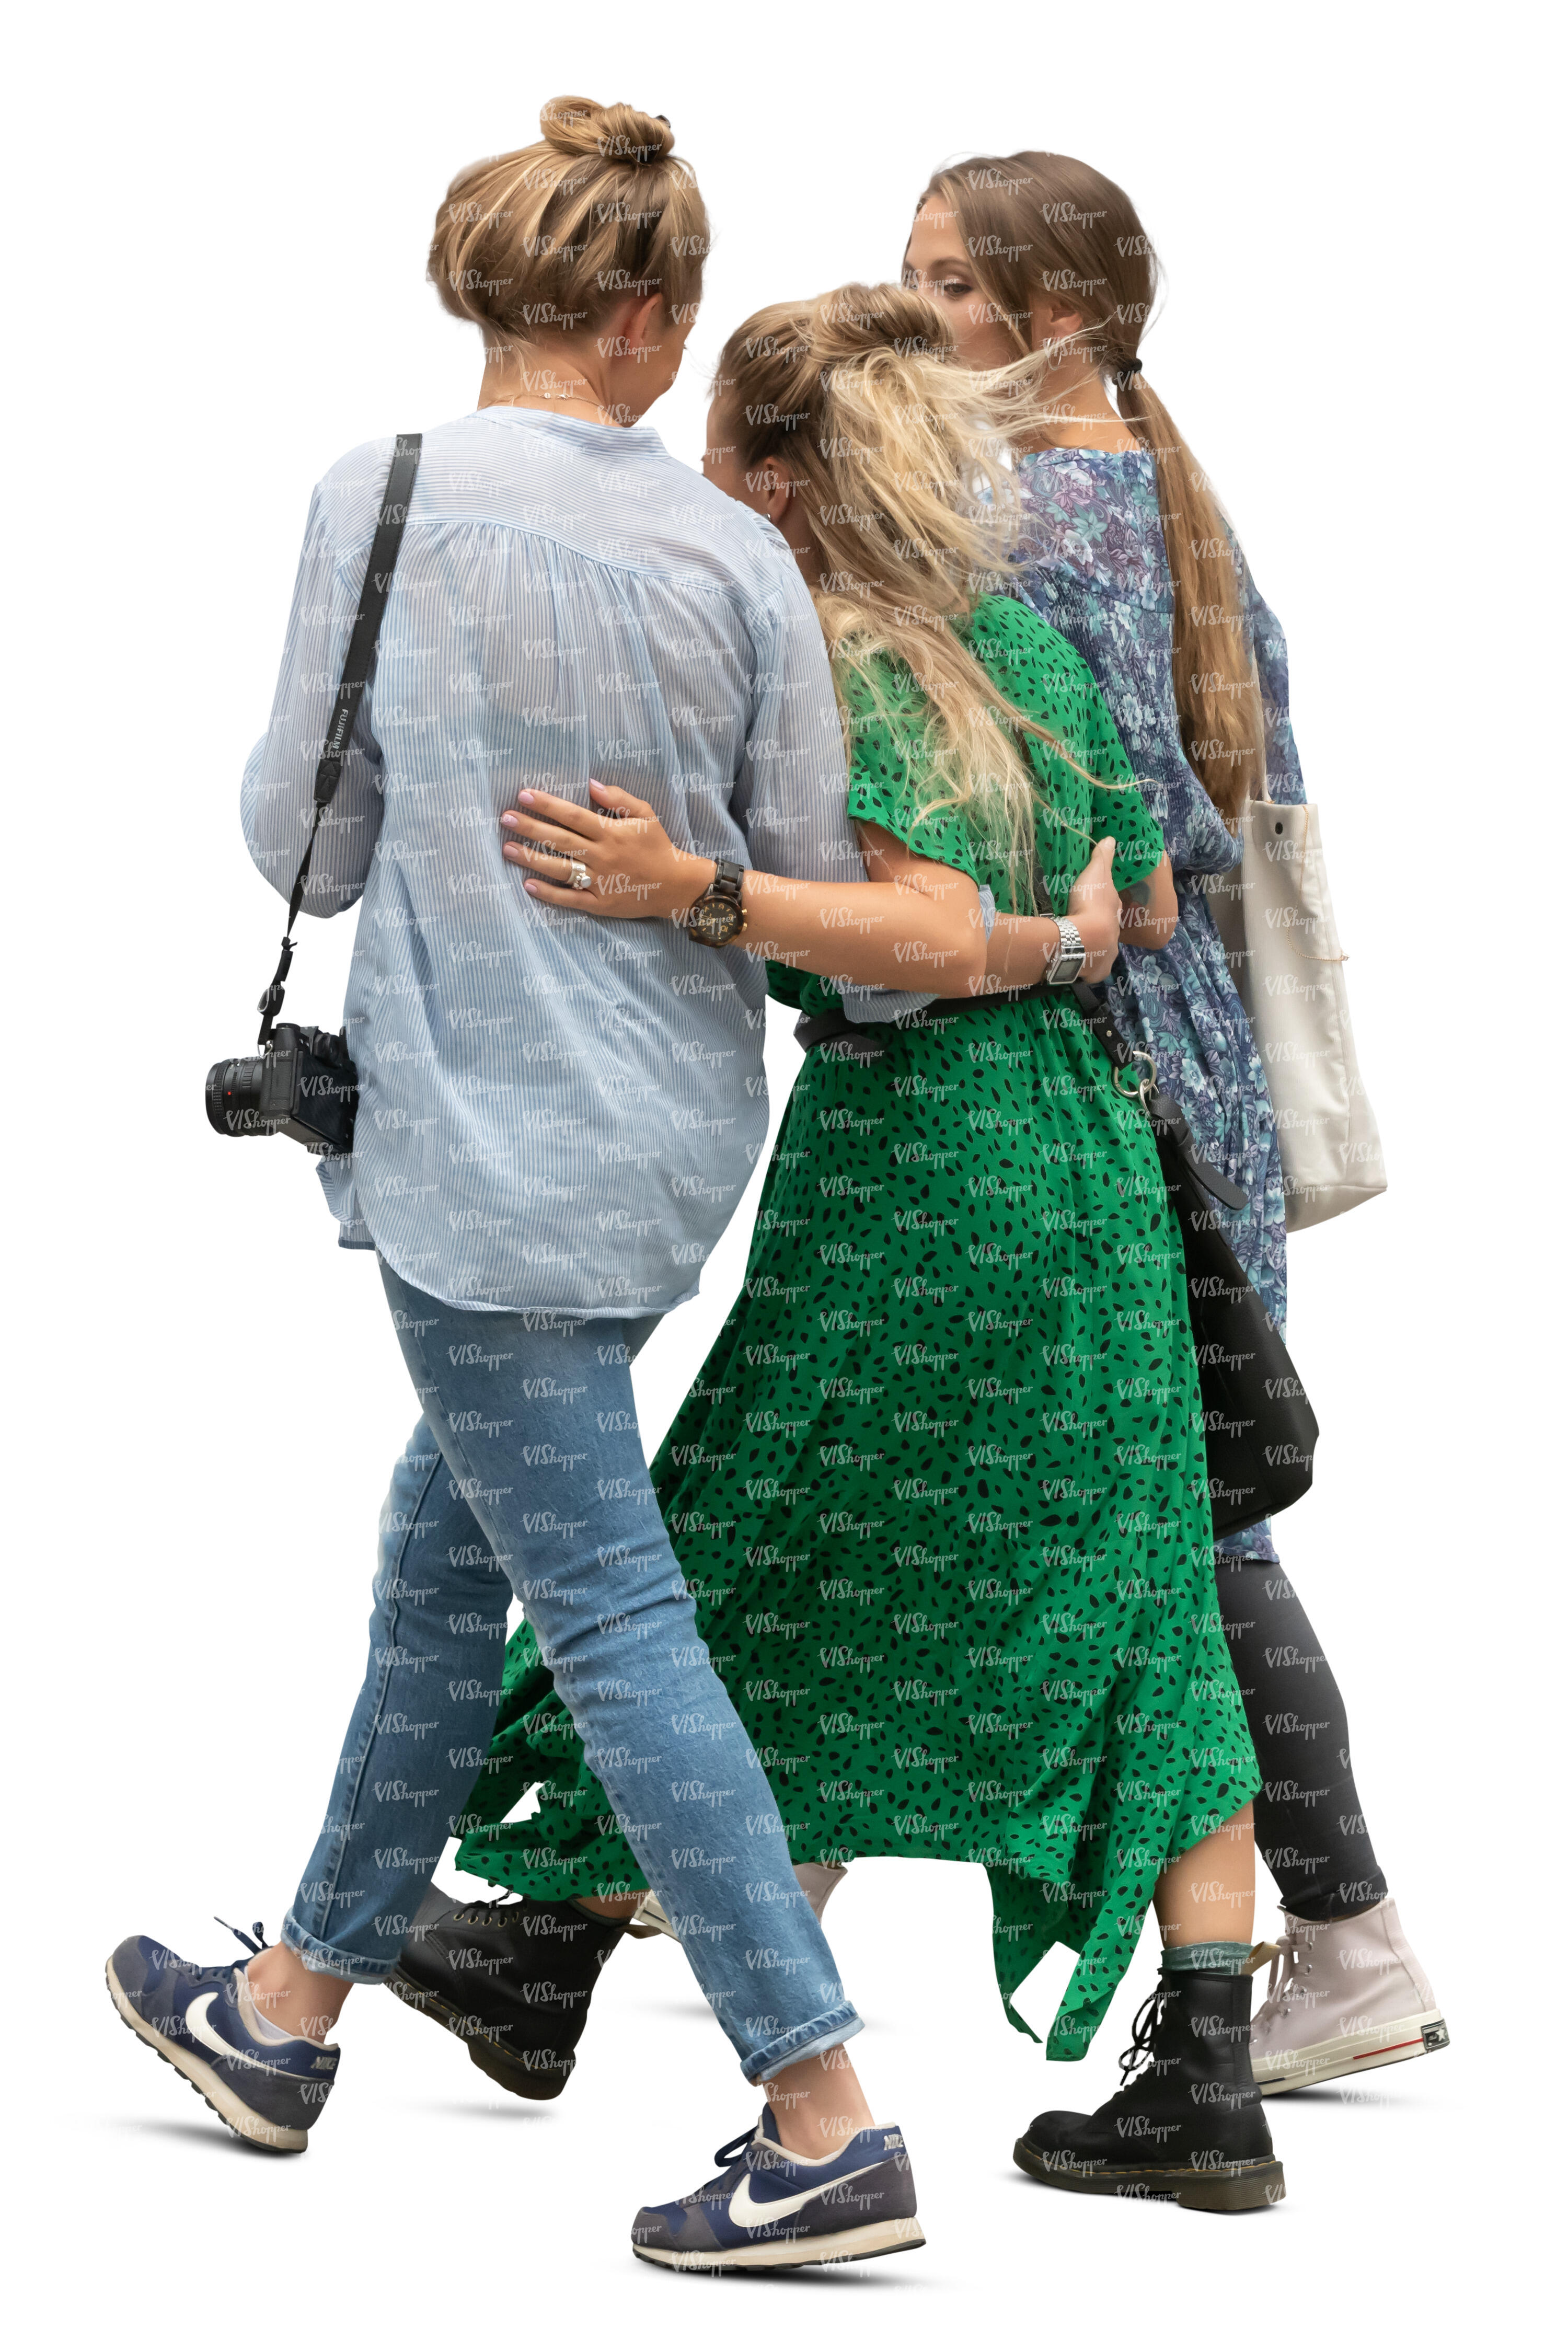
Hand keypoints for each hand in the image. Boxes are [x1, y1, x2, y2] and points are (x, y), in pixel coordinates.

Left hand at [500, 781, 716, 919]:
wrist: (676, 886)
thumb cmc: (658, 847)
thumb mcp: (646, 816)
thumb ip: (619, 799)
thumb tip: (591, 784)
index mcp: (611, 833)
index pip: (573, 816)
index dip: (548, 805)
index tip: (524, 795)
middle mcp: (602, 856)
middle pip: (561, 840)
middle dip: (531, 828)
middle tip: (505, 818)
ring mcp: (600, 881)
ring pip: (560, 869)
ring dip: (532, 859)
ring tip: (507, 848)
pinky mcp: (600, 903)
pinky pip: (571, 899)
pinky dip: (549, 893)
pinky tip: (528, 884)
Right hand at [1066, 835, 1120, 981]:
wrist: (1084, 938)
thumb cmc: (1090, 903)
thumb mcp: (1096, 874)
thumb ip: (1102, 857)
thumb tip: (1112, 838)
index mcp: (1115, 912)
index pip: (1112, 907)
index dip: (1104, 905)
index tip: (1094, 906)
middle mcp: (1116, 935)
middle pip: (1108, 931)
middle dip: (1100, 930)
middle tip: (1084, 927)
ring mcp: (1107, 955)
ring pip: (1102, 952)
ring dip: (1093, 950)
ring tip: (1077, 946)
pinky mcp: (1096, 972)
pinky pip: (1091, 970)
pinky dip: (1085, 968)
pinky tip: (1075, 964)